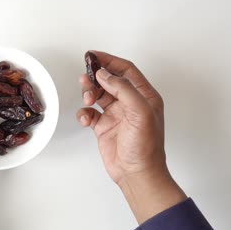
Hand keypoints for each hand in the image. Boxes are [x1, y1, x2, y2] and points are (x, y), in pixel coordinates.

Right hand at [77, 51, 185, 223]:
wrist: (136, 173)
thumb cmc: (145, 147)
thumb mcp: (140, 112)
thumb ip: (123, 89)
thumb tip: (105, 74)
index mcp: (143, 96)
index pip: (125, 70)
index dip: (109, 60)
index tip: (93, 56)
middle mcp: (129, 102)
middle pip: (109, 80)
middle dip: (95, 77)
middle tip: (85, 79)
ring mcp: (116, 114)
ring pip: (98, 94)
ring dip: (89, 93)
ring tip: (88, 98)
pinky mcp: (103, 126)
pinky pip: (90, 112)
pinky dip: (84, 113)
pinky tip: (87, 119)